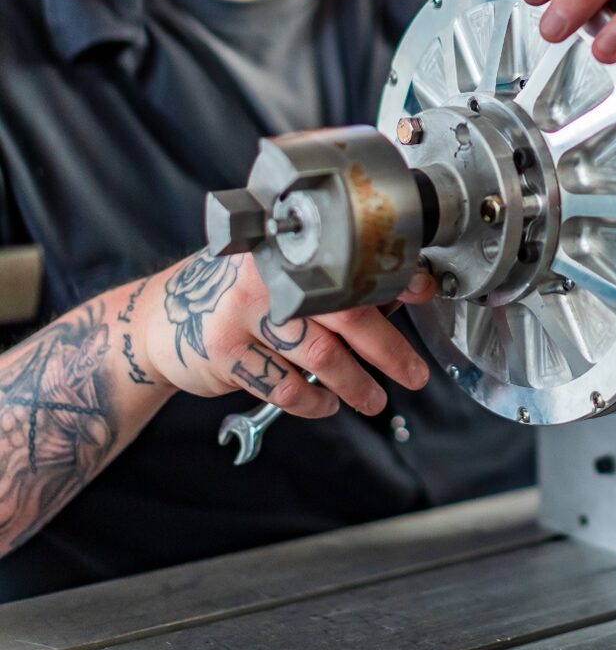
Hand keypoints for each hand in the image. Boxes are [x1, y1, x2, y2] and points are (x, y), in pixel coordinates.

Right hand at [141, 250, 434, 417]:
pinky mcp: (224, 352)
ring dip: (355, 383)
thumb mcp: (276, 276)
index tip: (422, 290)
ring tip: (374, 399)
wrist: (159, 319)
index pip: (348, 263)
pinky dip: (313, 401)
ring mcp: (239, 313)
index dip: (390, 279)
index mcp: (282, 246)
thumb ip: (327, 284)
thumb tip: (397, 294)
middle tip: (414, 373)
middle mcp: (261, 274)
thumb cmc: (233, 296)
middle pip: (343, 314)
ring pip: (319, 356)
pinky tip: (326, 403)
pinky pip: (285, 386)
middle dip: (387, 349)